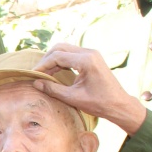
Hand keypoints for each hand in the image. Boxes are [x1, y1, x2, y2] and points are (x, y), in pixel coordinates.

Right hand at [33, 44, 148, 134]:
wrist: (119, 104)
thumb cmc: (99, 103)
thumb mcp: (73, 98)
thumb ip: (53, 89)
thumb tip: (36, 83)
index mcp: (86, 60)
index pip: (58, 57)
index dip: (43, 65)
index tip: (33, 75)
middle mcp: (89, 52)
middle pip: (60, 48)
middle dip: (46, 59)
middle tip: (37, 73)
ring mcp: (91, 53)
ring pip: (65, 49)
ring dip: (53, 60)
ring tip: (44, 74)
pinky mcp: (91, 57)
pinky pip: (72, 54)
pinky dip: (61, 61)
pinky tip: (54, 73)